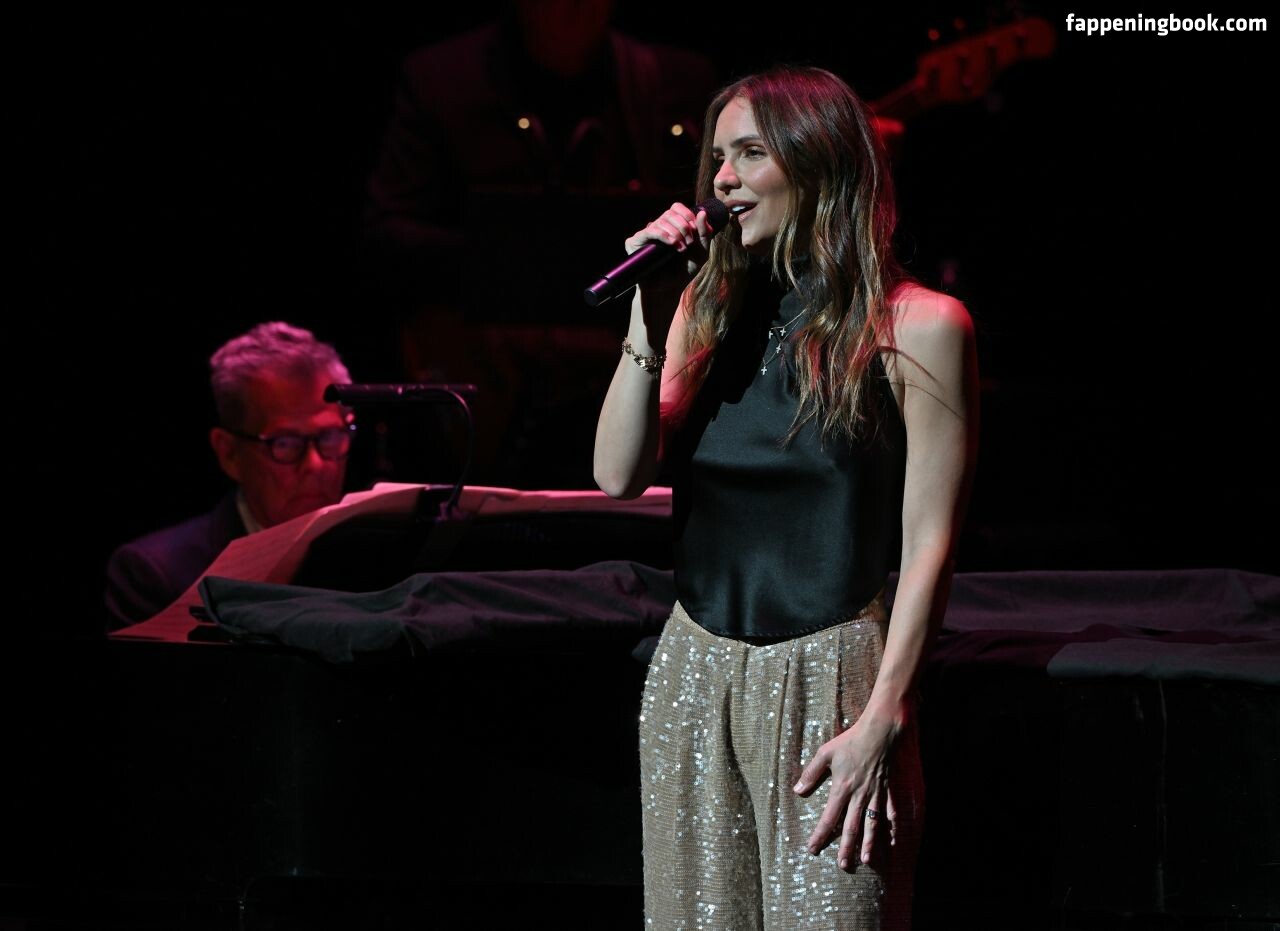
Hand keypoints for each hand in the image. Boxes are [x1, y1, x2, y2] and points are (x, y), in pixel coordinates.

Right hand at [624, 202, 713, 316]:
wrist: (669, 289)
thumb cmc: (684, 271)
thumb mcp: (701, 252)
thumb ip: (705, 233)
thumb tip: (703, 212)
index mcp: (671, 226)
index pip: (677, 208)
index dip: (687, 215)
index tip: (695, 231)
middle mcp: (657, 227)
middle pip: (670, 212)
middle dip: (684, 226)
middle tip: (689, 243)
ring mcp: (646, 234)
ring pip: (661, 220)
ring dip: (676, 233)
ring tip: (681, 249)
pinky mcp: (635, 242)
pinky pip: (650, 231)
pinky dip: (663, 235)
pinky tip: (673, 244)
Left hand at [792, 706, 903, 870]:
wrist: (880, 732)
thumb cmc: (851, 741)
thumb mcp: (825, 753)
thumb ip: (811, 773)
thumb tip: (797, 790)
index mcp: (842, 788)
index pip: (828, 818)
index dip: (820, 835)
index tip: (813, 849)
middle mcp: (859, 796)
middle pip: (851, 827)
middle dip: (846, 848)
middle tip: (842, 866)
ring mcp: (875, 795)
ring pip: (871, 825)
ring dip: (868, 844)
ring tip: (865, 860)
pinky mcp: (887, 790)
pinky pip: (890, 813)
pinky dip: (891, 828)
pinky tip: (892, 840)